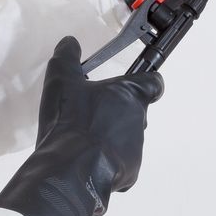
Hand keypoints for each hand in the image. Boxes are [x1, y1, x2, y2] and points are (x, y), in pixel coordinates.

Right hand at [0, 37, 165, 215]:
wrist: (72, 167)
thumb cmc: (72, 119)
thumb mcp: (62, 79)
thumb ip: (67, 57)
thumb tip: (70, 42)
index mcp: (129, 95)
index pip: (154, 83)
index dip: (147, 81)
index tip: (138, 81)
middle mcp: (138, 120)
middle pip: (136, 112)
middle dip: (117, 112)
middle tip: (92, 113)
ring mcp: (136, 149)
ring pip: (127, 139)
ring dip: (110, 138)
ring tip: (82, 139)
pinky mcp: (130, 173)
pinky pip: (120, 165)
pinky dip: (106, 163)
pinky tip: (85, 160)